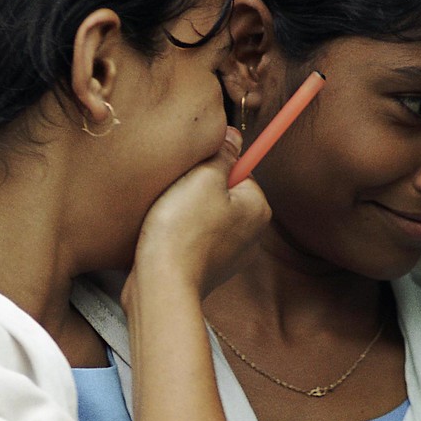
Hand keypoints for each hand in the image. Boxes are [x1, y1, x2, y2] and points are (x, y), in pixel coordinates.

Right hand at [128, 127, 270, 303]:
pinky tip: (166, 240)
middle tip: (175, 198)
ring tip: (168, 220)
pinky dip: (181, 236)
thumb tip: (234, 136)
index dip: (209, 169)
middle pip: (223, 194)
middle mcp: (253, 234)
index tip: (191, 178)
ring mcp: (232, 255)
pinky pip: (196, 240)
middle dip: (197, 191)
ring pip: (207, 217)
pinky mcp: (209, 270)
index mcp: (258, 208)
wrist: (162, 285)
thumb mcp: (203, 177)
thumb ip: (223, 153)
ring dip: (186, 213)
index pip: (238, 170)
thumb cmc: (182, 230)